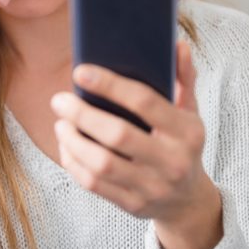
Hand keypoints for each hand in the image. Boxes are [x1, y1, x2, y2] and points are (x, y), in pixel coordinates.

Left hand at [51, 41, 221, 248]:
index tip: (79, 72)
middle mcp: (172, 161)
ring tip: (60, 123)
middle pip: (117, 134)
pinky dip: (74, 163)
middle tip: (59, 100)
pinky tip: (66, 147)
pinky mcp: (133, 204)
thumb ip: (184, 78)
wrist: (187, 199)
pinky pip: (95, 185)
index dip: (109, 84)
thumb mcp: (190, 112)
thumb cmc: (183, 145)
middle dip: (81, 114)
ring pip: (101, 163)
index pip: (144, 101)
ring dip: (73, 140)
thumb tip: (178, 44)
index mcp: (187, 131)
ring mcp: (152, 186)